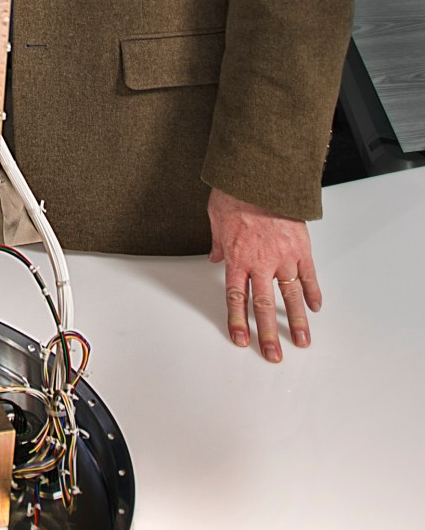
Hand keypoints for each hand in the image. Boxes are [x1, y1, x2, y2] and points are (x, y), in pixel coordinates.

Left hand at [208, 187, 321, 361]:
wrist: (260, 175)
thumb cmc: (236, 192)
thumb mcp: (215, 218)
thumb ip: (216, 243)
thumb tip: (214, 257)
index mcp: (237, 257)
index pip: (236, 298)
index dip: (237, 322)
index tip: (241, 340)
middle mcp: (260, 262)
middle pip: (263, 305)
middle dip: (268, 333)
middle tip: (273, 354)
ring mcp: (283, 256)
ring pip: (290, 296)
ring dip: (296, 321)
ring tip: (302, 341)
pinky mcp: (301, 248)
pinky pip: (309, 275)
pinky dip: (313, 292)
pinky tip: (316, 307)